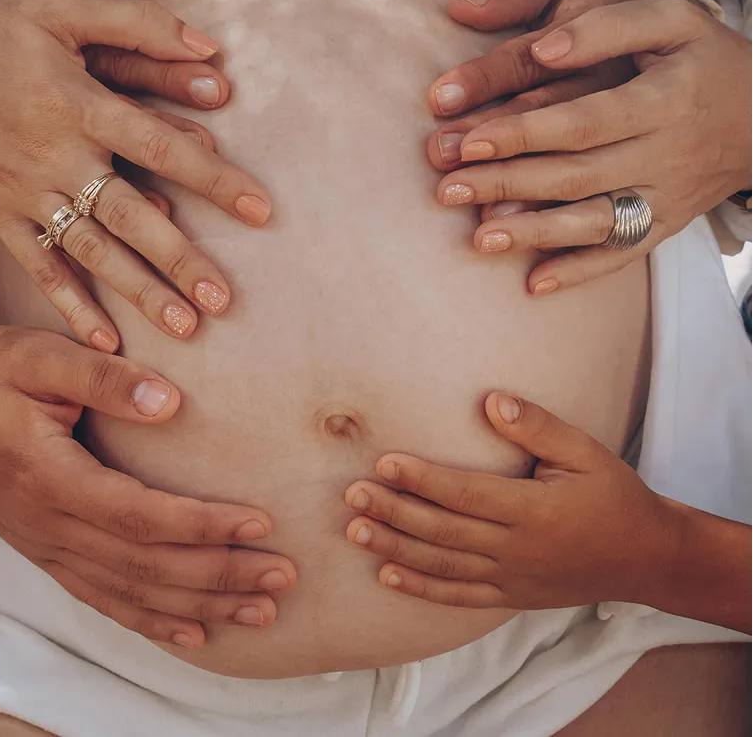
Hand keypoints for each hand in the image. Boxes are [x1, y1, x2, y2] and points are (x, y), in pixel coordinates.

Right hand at [0, 0, 272, 347]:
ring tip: (186, 326)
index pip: (161, 148)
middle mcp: (57, 157)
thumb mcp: (61, 4)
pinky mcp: (1, 217)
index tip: (261, 210)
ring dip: (139, 290)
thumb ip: (138, 20)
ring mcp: (27, 194)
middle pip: (131, 215)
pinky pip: (40, 268)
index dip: (214, 178)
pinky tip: (105, 340)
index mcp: (78, 105)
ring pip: (93, 251)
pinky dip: (70, 305)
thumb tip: (210, 45)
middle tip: (225, 298)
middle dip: (180, 259)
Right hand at [0, 323, 295, 647]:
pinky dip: (151, 621)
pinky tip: (193, 631)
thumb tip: (170, 400)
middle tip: (283, 575)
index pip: (141, 517)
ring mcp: (45, 547)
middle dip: (219, 574)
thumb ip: (103, 378)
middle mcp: (48, 527)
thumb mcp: (38, 356)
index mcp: (49, 479)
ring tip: (259, 609)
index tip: (259, 522)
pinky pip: (103, 599)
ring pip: (131, 594)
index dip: (203, 525)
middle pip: (146, 567)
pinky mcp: (45, 551)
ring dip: (199, 606)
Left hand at [343, 393, 677, 610]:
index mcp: (534, 511)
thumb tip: (490, 400)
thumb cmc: (614, 494)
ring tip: (355, 531)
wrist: (646, 557)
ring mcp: (512, 578)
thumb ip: (537, 427)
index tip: (383, 462)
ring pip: (443, 565)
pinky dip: (421, 588)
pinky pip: (459, 596)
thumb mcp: (585, 451)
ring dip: (396, 548)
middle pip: (443, 531)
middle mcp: (517, 549)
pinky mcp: (511, 597)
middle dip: (394, 511)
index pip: (464, 493)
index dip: (421, 479)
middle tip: (351, 494)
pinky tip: (387, 575)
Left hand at [426, 0, 751, 291]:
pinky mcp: (665, 224)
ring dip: (534, 232)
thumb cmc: (702, 57)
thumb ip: (606, 26)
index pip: (583, 121)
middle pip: (576, 174)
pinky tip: (533, 283)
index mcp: (663, 100)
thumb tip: (542, 47)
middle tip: (446, 188)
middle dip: (507, 182)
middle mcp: (664, 154)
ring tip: (478, 238)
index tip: (469, 140)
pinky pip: (622, 255)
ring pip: (593, 221)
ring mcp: (664, 196)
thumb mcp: (669, 21)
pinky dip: (579, 272)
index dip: (524, 132)